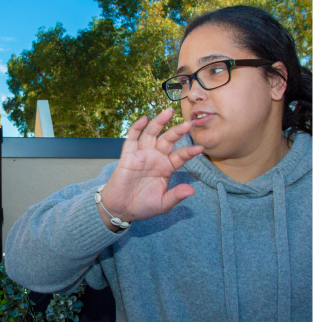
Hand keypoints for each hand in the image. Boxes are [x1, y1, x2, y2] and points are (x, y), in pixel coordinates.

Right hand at [99, 109, 203, 227]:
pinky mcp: (128, 156)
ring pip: (151, 134)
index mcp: (166, 167)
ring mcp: (142, 155)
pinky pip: (132, 139)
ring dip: (159, 123)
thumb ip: (176, 196)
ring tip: (168, 112)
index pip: (180, 156)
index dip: (189, 152)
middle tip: (188, 124)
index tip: (200, 149)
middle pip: (168, 140)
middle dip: (177, 132)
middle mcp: (155, 158)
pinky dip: (137, 128)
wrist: (121, 209)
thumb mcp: (163, 203)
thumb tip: (192, 190)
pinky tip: (144, 119)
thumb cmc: (142, 205)